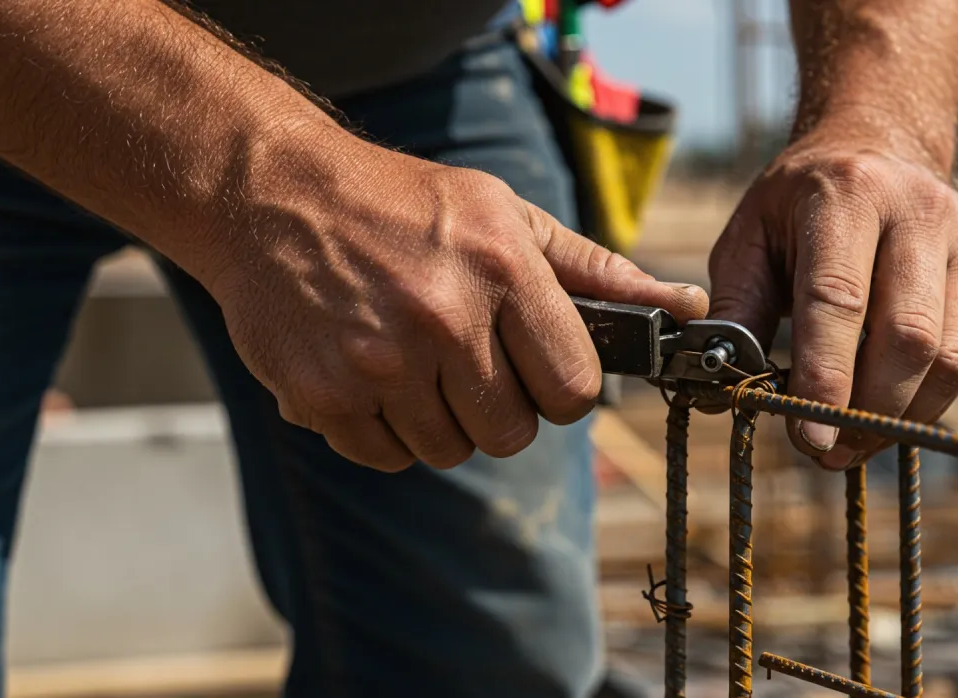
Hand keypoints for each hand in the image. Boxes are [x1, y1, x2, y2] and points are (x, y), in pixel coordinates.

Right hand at [206, 134, 707, 471]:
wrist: (272, 193)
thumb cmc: (405, 204)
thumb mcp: (507, 215)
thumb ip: (595, 271)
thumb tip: (685, 304)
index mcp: (501, 270)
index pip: (573, 391)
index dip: (562, 391)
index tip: (539, 372)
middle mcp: (442, 319)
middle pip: (511, 433)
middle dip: (499, 408)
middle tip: (468, 363)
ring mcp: (378, 362)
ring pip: (448, 451)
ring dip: (440, 420)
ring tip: (415, 361)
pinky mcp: (322, 395)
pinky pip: (386, 457)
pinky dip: (385, 431)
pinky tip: (371, 374)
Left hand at [708, 135, 957, 469]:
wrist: (874, 148)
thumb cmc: (797, 206)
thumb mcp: (748, 239)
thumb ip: (736, 309)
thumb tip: (722, 388)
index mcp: (846, 194)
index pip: (839, 300)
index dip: (826, 377)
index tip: (809, 437)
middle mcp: (918, 211)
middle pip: (907, 336)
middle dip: (867, 410)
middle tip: (827, 451)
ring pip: (949, 355)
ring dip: (900, 416)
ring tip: (853, 443)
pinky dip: (928, 400)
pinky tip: (886, 412)